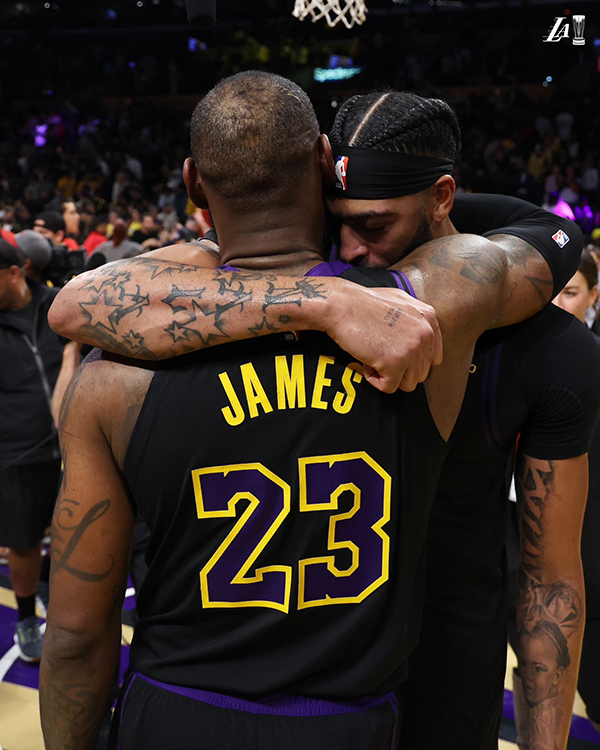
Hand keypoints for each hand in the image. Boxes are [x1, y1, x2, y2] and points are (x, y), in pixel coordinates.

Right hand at [324, 283, 442, 392]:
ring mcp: (412, 348)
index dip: (412, 361)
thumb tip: (421, 342)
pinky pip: (389, 387)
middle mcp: (425, 333)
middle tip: (379, 353)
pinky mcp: (395, 362)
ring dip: (389, 376)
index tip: (395, 355)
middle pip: (420, 373)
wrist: (342, 305)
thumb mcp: (400, 301)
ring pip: (408, 384)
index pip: (433, 357)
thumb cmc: (363, 303)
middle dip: (399, 369)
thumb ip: (416, 319)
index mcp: (429, 318)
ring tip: (374, 358)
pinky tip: (366, 362)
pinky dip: (374, 380)